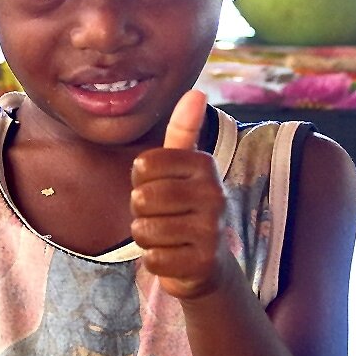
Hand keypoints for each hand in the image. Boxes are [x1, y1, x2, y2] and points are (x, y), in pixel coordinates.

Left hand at [130, 89, 230, 299]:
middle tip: (163, 216)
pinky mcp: (203, 264)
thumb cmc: (185, 208)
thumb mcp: (184, 169)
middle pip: (142, 198)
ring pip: (144, 230)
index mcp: (206, 166)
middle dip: (141, 212)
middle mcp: (215, 195)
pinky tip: (174, 257)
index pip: (143, 166)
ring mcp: (212, 231)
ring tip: (168, 236)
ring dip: (147, 237)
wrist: (209, 264)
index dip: (140, 181)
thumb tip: (196, 91)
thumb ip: (184, 131)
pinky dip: (156, 261)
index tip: (160, 188)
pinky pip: (153, 259)